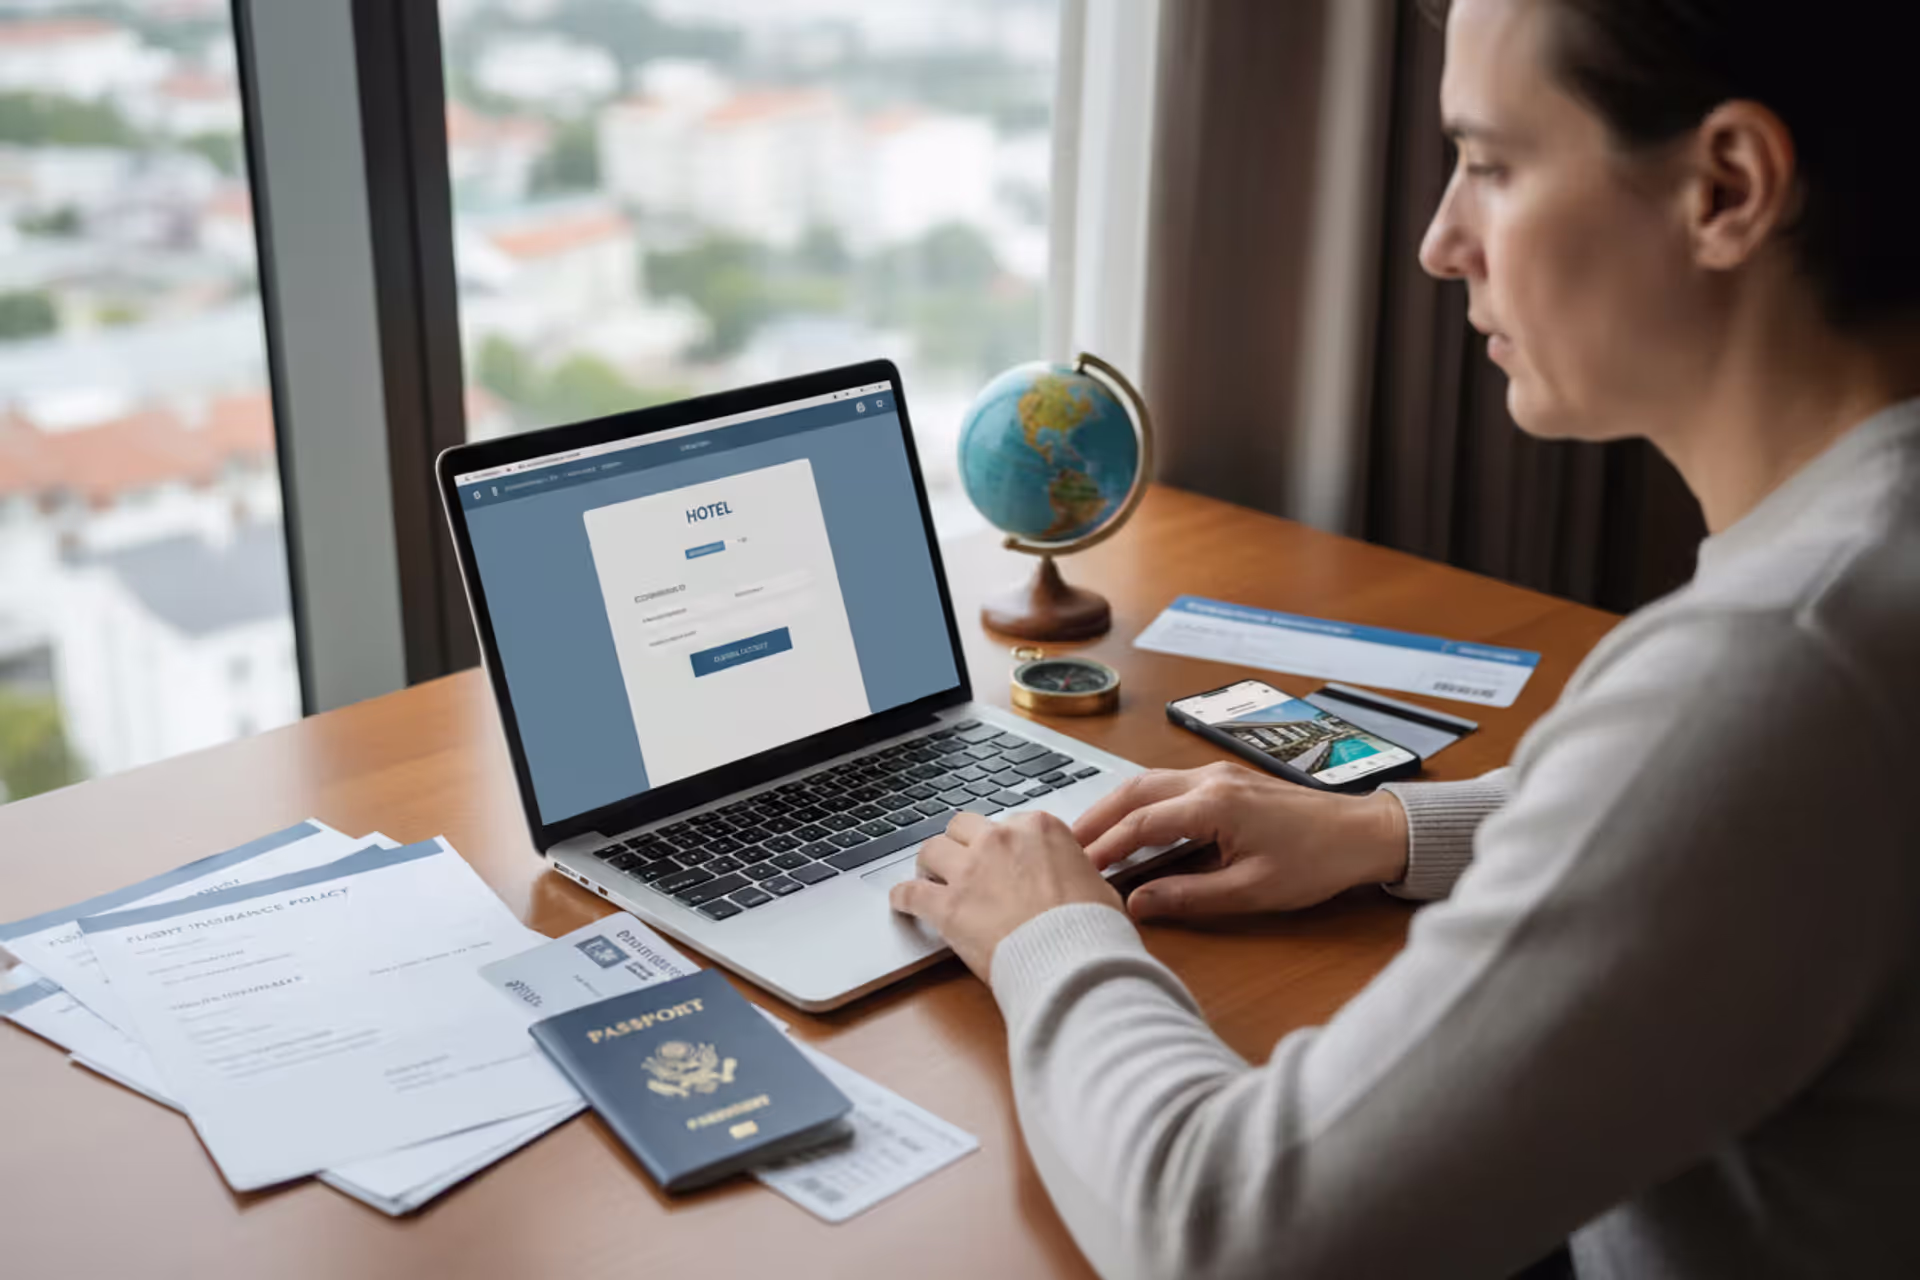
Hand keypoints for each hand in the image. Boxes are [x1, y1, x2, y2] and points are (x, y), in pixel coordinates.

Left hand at [890, 810, 1122, 980]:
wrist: (1074, 962)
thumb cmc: (1092, 929)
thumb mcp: (1098, 886)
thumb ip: (1075, 872)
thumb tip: (1075, 881)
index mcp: (1040, 829)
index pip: (1009, 823)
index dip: (1004, 844)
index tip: (1002, 860)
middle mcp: (1001, 840)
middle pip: (963, 826)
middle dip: (961, 843)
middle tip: (962, 862)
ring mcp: (971, 871)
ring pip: (932, 849)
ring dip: (930, 864)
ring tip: (929, 878)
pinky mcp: (948, 906)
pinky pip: (910, 893)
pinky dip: (903, 898)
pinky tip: (902, 903)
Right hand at [1073, 762, 1409, 922]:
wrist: (1364, 832)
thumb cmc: (1317, 862)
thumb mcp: (1251, 890)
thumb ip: (1188, 896)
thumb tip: (1138, 903)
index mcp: (1214, 804)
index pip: (1140, 824)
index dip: (1104, 848)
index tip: (1077, 869)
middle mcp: (1209, 779)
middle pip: (1133, 791)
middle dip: (1095, 818)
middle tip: (1064, 845)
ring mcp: (1217, 774)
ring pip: (1148, 781)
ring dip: (1115, 806)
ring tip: (1087, 834)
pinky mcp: (1226, 779)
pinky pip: (1168, 783)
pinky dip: (1139, 801)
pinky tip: (1130, 822)